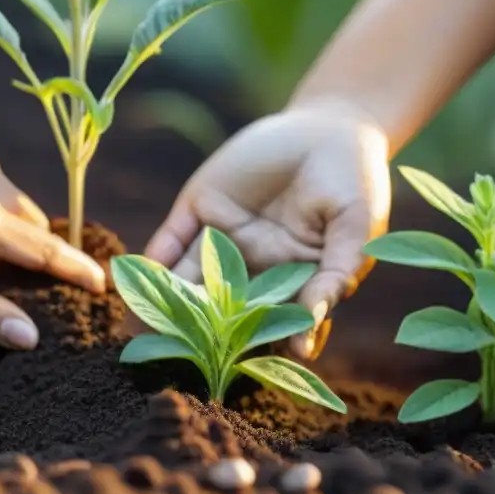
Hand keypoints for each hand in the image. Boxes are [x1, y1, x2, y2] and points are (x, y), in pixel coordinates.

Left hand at [144, 99, 390, 359]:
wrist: (330, 123)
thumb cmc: (354, 181)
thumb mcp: (356, 226)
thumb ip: (336, 271)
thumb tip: (314, 321)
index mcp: (291, 283)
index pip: (269, 324)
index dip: (255, 346)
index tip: (244, 369)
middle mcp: (251, 270)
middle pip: (220, 311)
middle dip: (198, 334)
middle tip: (178, 356)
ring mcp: (221, 240)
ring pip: (189, 280)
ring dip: (168, 303)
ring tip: (148, 326)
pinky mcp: (200, 208)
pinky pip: (173, 237)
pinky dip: (155, 257)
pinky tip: (138, 274)